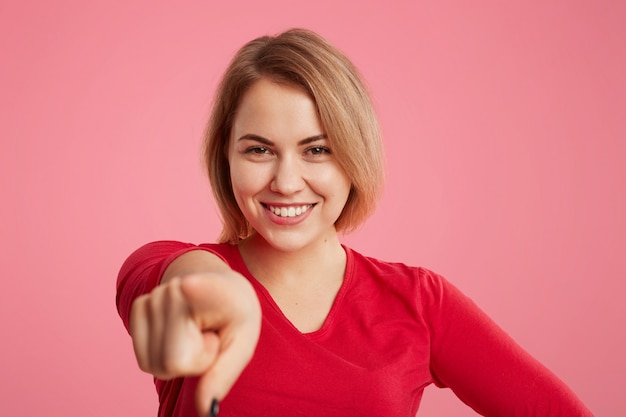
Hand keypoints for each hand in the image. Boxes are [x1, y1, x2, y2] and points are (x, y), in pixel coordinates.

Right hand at [129, 270, 260, 414]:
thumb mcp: (243, 343)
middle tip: (210, 337)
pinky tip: (179, 332)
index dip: (194, 289)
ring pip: (155, 365)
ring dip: (178, 359)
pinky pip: (145, 360)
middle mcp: (177, 289)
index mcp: (215, 290)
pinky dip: (162, 355)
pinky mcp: (138, 307)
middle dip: (195, 362)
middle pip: (171, 363)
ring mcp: (153, 297)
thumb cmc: (234, 315)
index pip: (201, 291)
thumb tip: (207, 410)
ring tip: (196, 332)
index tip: (187, 285)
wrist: (217, 287)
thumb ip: (224, 375)